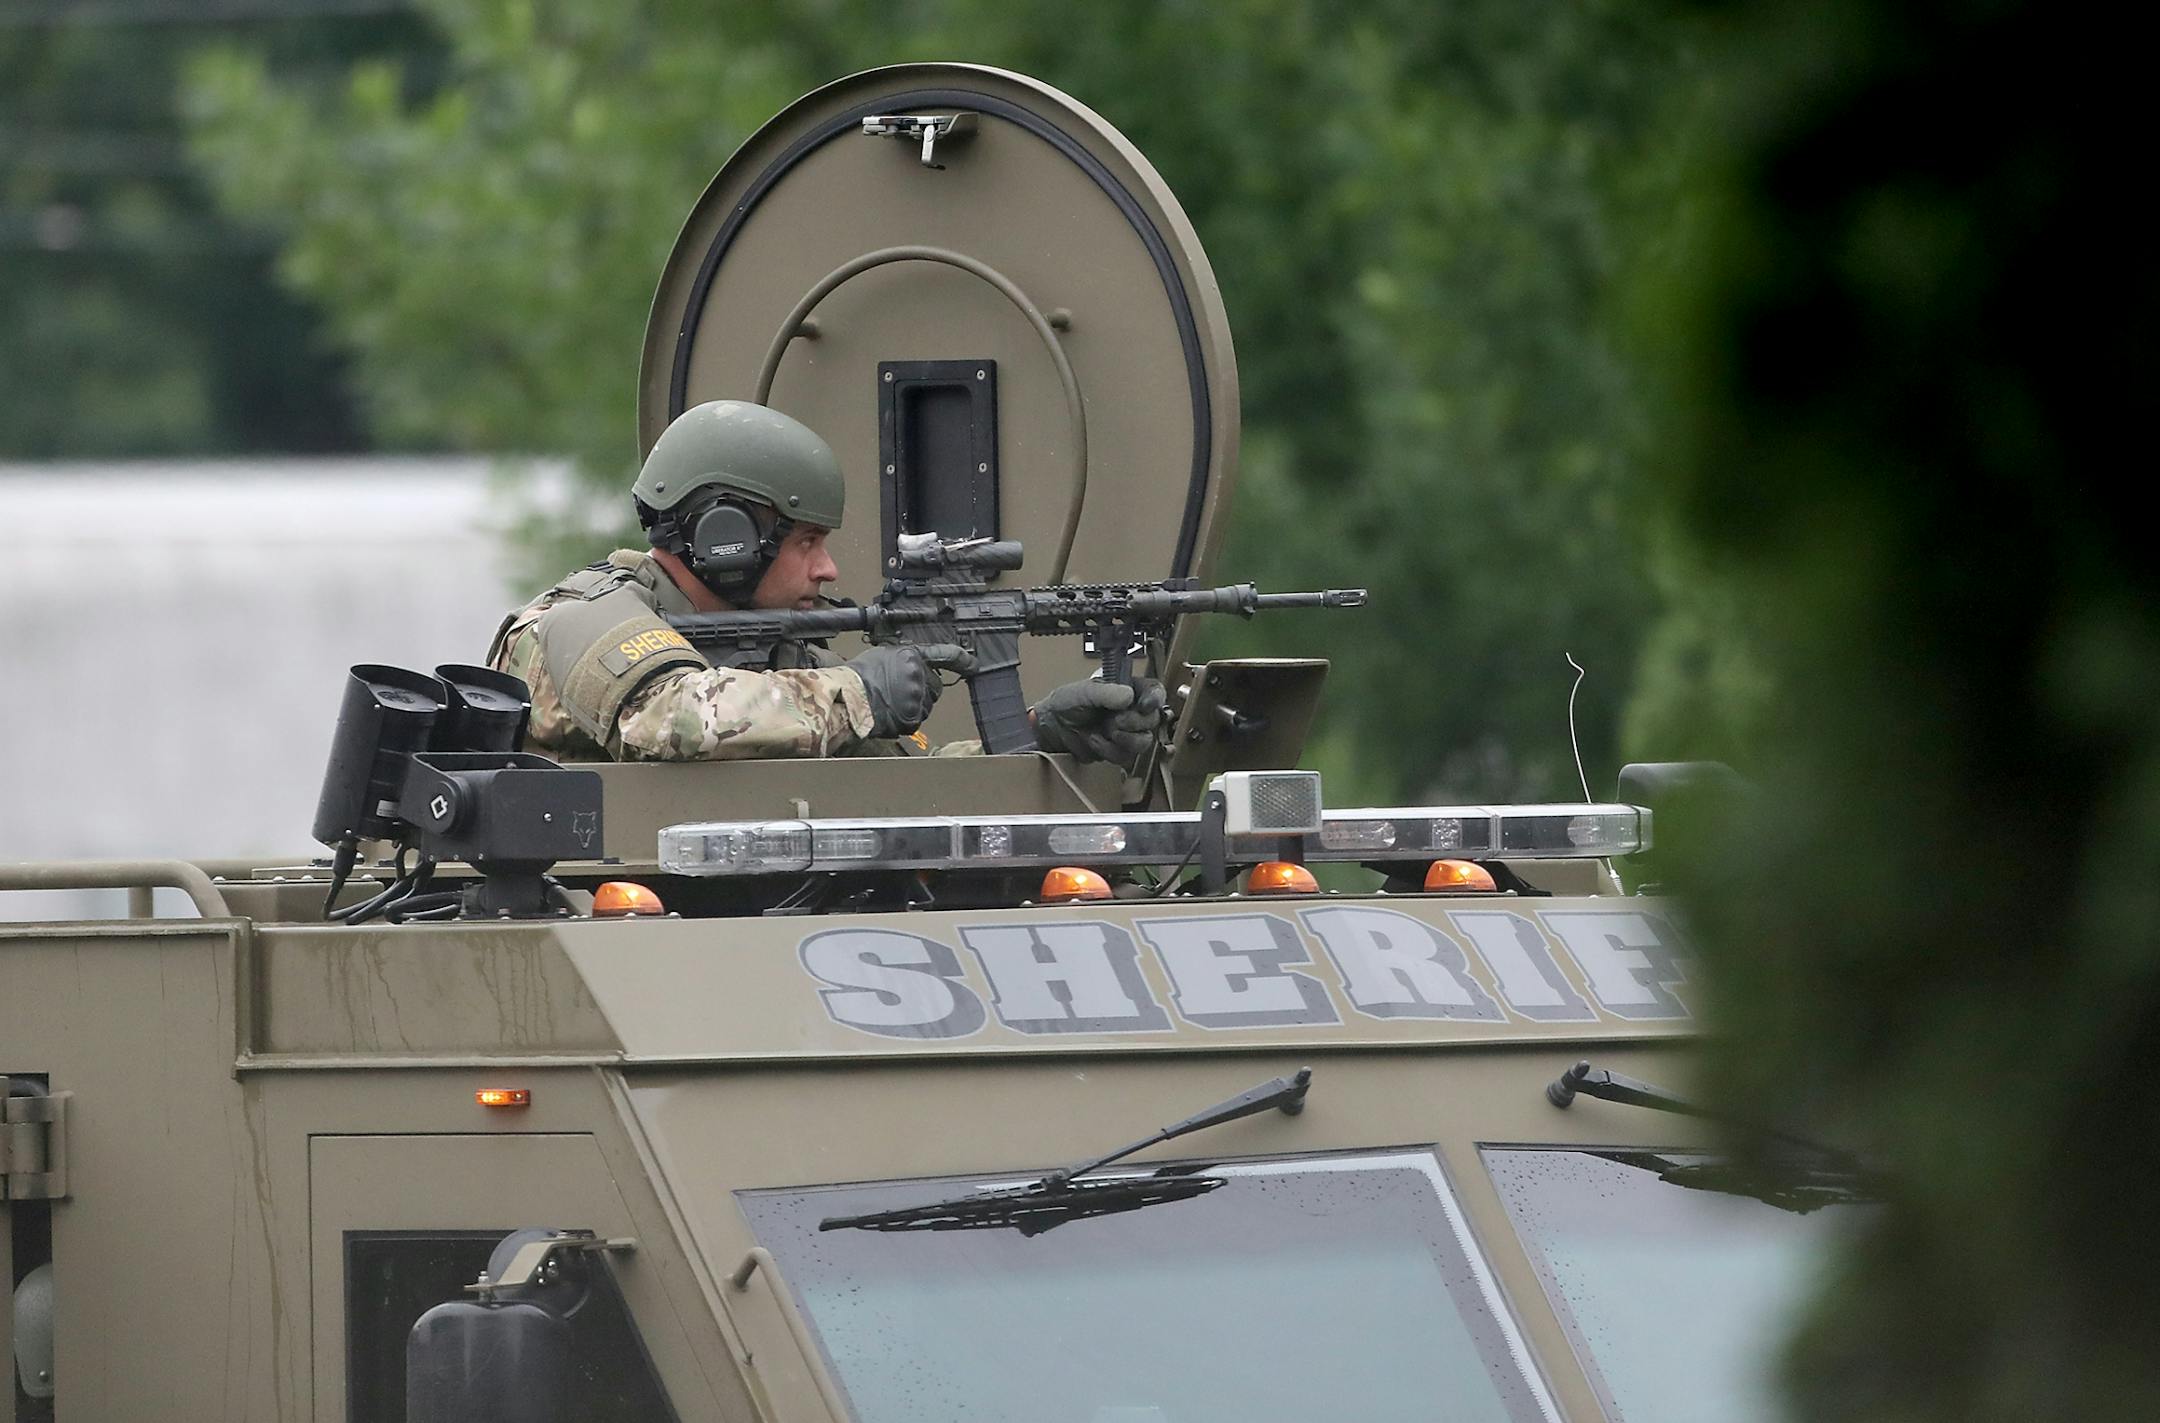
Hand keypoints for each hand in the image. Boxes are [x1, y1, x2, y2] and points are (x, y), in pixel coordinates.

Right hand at [846, 643, 975, 737]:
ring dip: (914, 705)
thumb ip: (905, 660)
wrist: (848, 698)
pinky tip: (891, 713)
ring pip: (927, 704)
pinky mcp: (913, 716)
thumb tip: (913, 667)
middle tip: (901, 692)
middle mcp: (918, 675)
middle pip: (936, 686)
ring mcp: (917, 697)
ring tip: (891, 702)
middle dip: (924, 691)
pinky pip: (917, 719)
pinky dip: (906, 719)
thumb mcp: (883, 655)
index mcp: (912, 656)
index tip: (974, 665)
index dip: (962, 660)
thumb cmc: (859, 677)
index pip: (944, 655)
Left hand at [1031, 677, 1165, 767]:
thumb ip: (1106, 693)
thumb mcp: (1084, 692)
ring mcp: (1126, 733)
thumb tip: (1129, 696)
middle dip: (1134, 722)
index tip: (1144, 705)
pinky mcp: (1117, 751)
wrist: (1050, 728)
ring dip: (1123, 739)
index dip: (1155, 699)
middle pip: (1152, 720)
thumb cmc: (1066, 703)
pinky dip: (1108, 750)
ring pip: (1143, 742)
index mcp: (1128, 690)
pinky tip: (1094, 740)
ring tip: (1103, 731)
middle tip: (1115, 720)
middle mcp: (1131, 711)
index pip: (1153, 692)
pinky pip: (1125, 757)